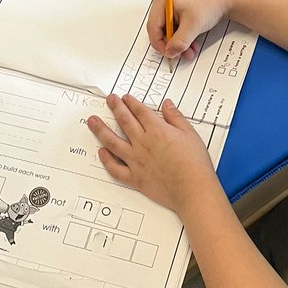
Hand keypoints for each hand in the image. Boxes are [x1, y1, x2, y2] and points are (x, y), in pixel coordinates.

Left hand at [87, 94, 218, 213]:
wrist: (193, 189)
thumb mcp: (190, 134)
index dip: (131, 102)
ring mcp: (136, 161)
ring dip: (100, 130)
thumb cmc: (194, 164)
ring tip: (92, 121)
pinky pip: (115, 168)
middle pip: (124, 121)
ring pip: (112, 142)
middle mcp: (143, 143)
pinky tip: (102, 152)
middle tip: (109, 100)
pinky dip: (106, 160)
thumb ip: (176, 117)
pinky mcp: (134, 178)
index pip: (140, 111)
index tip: (125, 98)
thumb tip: (167, 105)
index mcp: (157, 131)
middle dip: (115, 107)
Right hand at [146, 0, 232, 60]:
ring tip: (190, 50)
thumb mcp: (192, 26)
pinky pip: (176, 25)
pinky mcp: (180, 7)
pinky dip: (183, 35)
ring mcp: (172, 3)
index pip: (153, 27)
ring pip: (170, 28)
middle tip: (181, 54)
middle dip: (172, 43)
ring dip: (179, 41)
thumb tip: (170, 52)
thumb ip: (179, 42)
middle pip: (160, 28)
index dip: (160, 44)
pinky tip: (192, 42)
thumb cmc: (210, 2)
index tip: (169, 54)